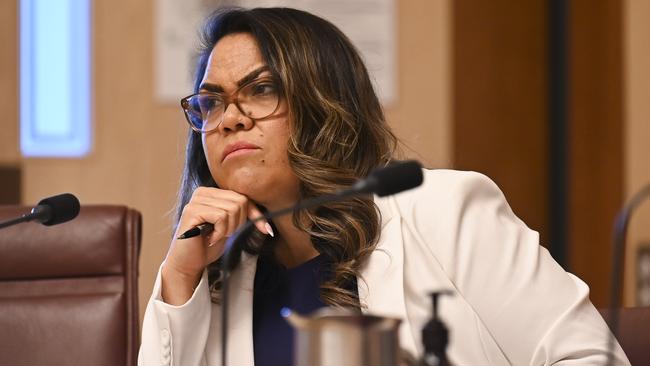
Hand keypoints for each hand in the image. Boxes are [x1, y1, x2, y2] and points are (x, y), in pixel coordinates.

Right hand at [161, 187, 270, 304]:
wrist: (188, 264)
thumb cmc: (208, 245)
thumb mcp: (231, 227)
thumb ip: (242, 215)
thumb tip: (266, 218)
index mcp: (213, 193)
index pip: (243, 197)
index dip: (255, 214)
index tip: (266, 230)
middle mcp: (203, 192)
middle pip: (240, 201)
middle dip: (239, 223)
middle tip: (225, 235)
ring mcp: (196, 200)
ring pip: (232, 209)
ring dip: (229, 229)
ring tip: (216, 236)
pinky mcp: (192, 211)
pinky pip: (221, 217)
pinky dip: (221, 231)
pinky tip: (210, 238)